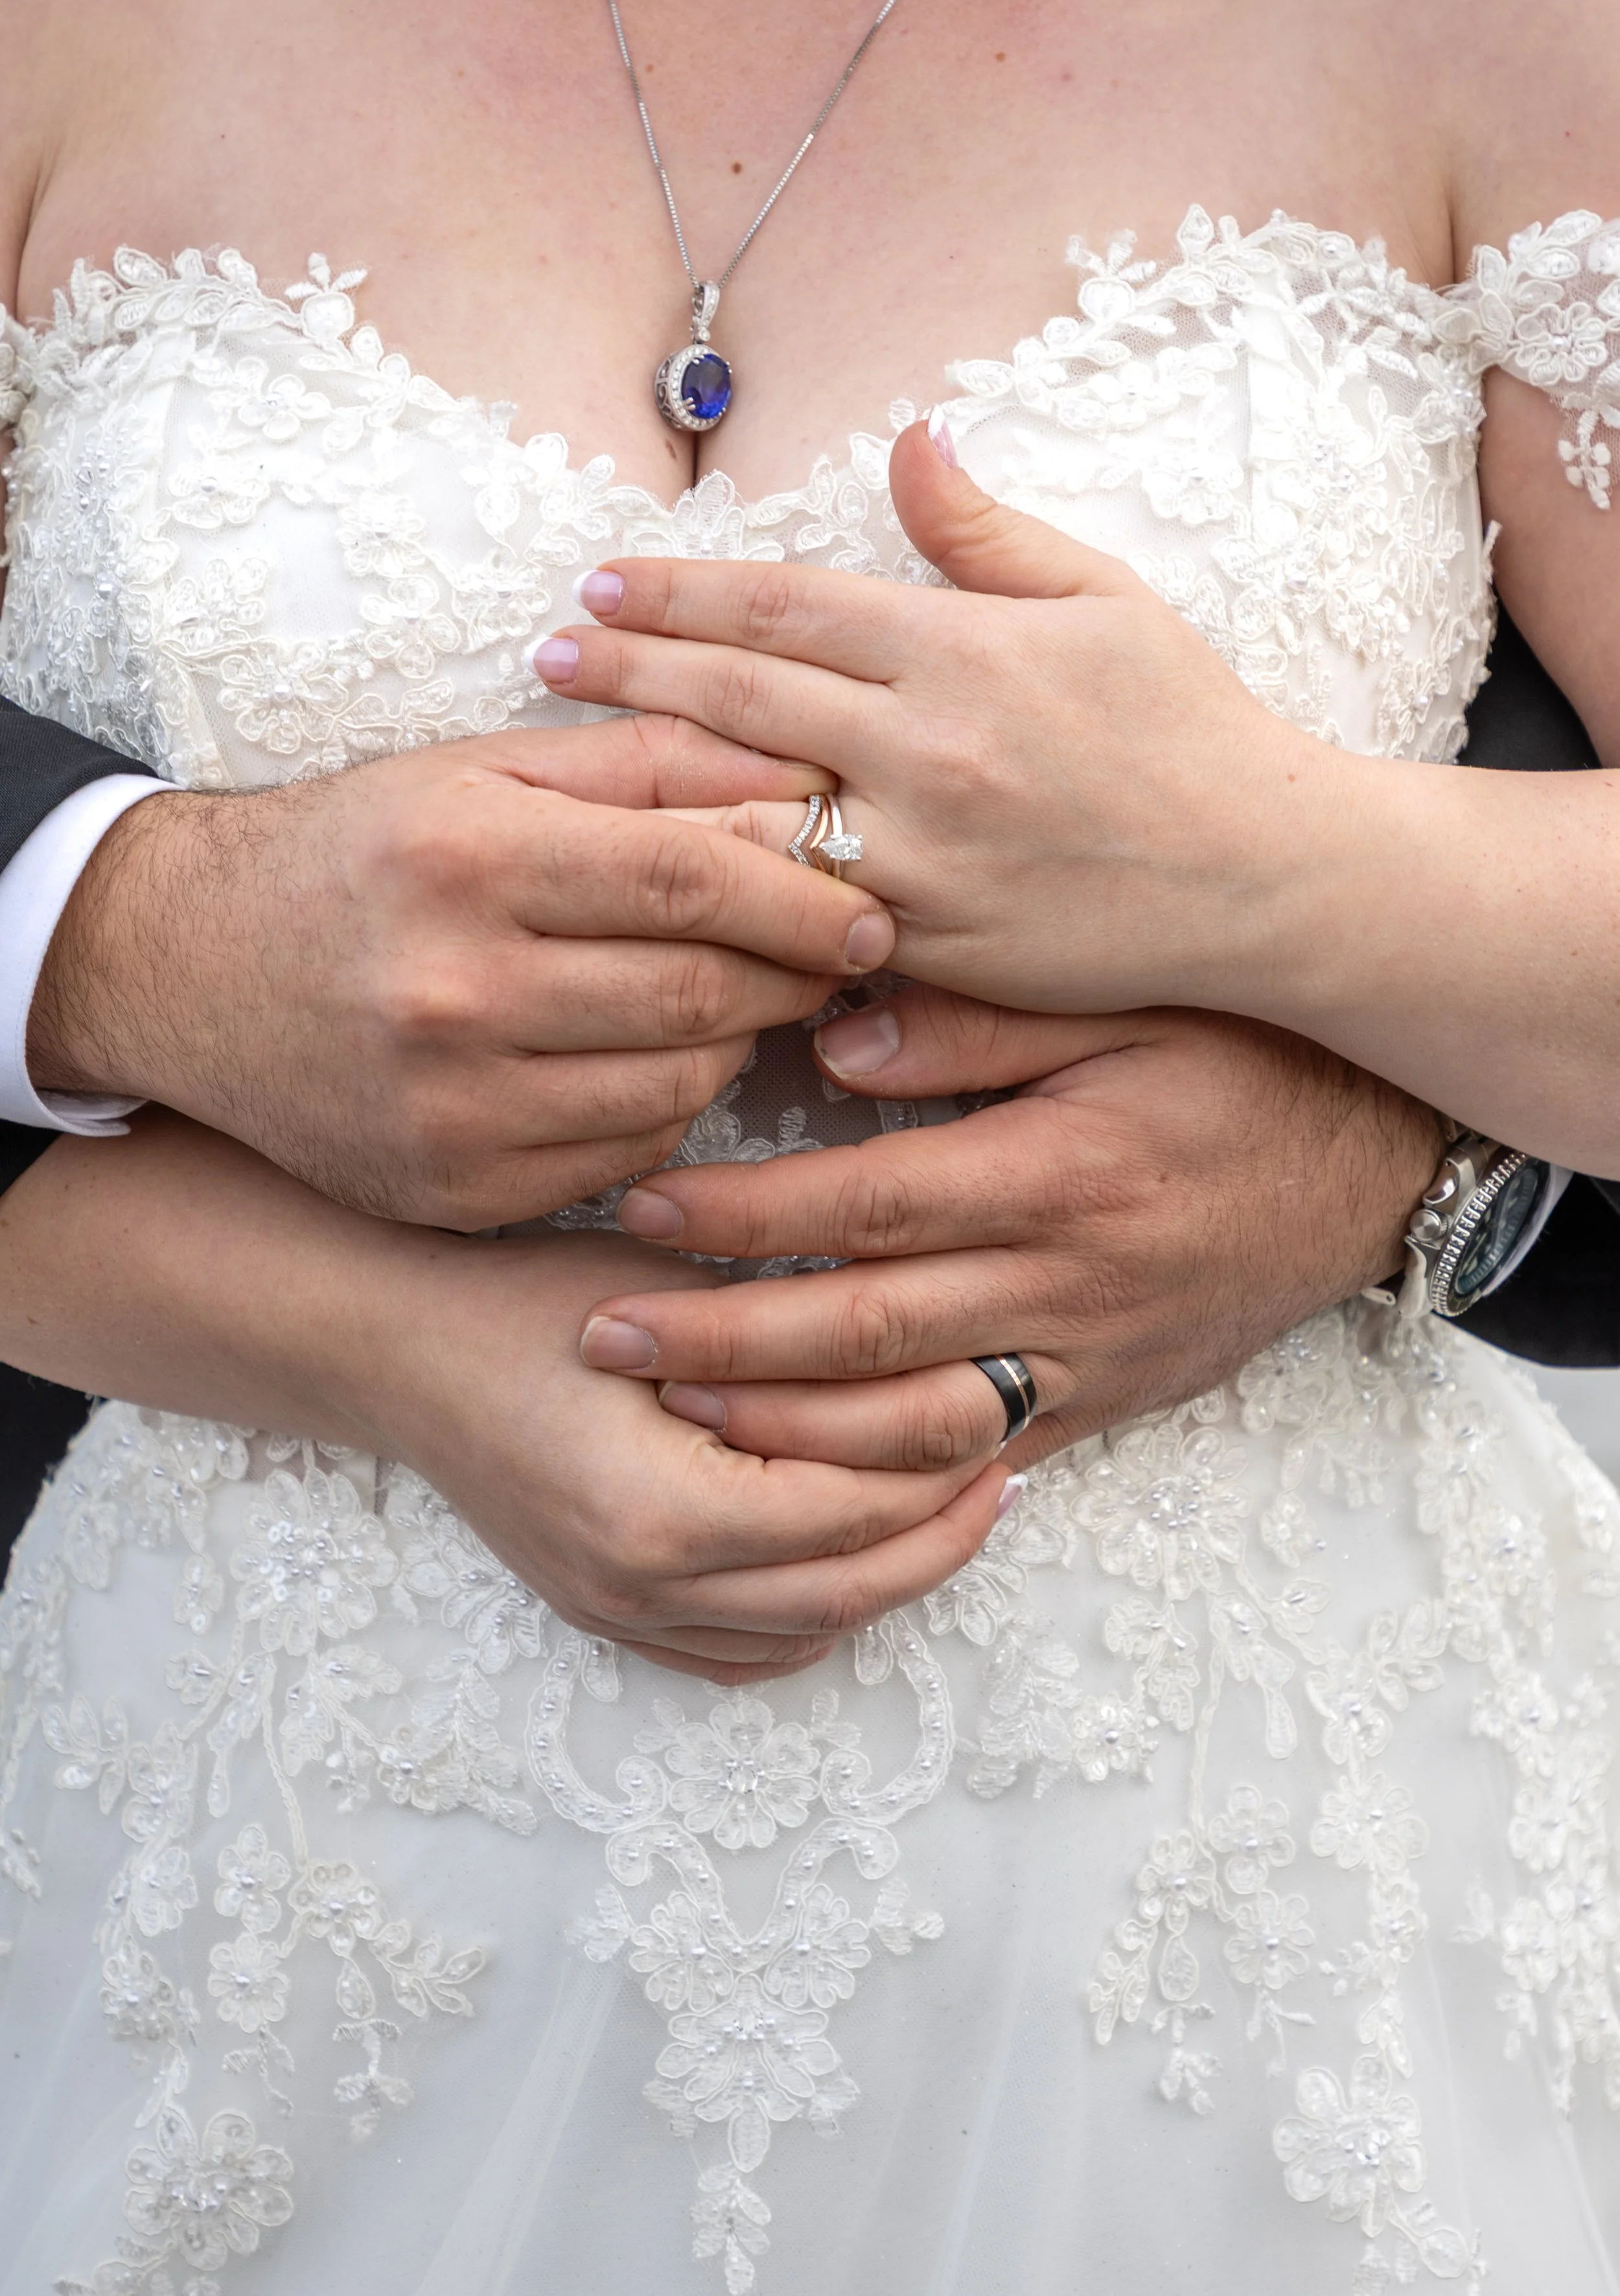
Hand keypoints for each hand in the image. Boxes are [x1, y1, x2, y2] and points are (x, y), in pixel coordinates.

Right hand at [0, 1114, 1006, 1683]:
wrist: (393, 1340)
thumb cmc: (529, 1290)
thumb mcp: (677, 1294)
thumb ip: (804, 1341)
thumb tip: (947, 1357)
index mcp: (667, 1508)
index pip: (862, 1507)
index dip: (951, 1456)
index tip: (1008, 1396)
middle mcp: (645, 1588)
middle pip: (853, 1590)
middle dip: (949, 1528)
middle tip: (1011, 1462)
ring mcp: (620, 1616)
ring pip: (809, 1634)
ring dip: (896, 1574)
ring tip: (955, 1503)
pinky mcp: (606, 1616)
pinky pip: (744, 1654)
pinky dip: (820, 1618)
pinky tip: (860, 1556)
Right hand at [27, 718, 894, 1228]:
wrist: (188, 968)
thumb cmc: (364, 852)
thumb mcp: (487, 772)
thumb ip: (651, 767)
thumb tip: (808, 781)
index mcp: (466, 857)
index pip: (686, 879)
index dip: (803, 897)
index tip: (871, 911)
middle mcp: (451, 990)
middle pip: (696, 994)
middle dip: (791, 977)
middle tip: (832, 957)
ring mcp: (449, 1107)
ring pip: (676, 1088)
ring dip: (734, 1047)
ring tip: (729, 999)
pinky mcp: (454, 1188)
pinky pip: (623, 1156)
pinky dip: (663, 1111)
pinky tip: (644, 1062)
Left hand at [537, 420, 1316, 1018]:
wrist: (1268, 876)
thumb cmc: (1190, 729)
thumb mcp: (1105, 600)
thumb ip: (989, 533)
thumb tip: (909, 440)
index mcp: (963, 650)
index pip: (785, 605)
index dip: (681, 590)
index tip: (603, 579)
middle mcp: (931, 748)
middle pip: (743, 696)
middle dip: (631, 670)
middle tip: (546, 653)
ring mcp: (927, 854)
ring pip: (753, 810)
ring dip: (649, 781)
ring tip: (564, 766)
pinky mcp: (935, 941)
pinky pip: (805, 913)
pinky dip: (727, 891)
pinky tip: (656, 877)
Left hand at [575, 989, 1444, 1466]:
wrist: (1379, 1162)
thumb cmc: (1245, 1058)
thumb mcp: (1130, 999)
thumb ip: (981, 1019)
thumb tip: (837, 1042)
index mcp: (1058, 1170)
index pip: (864, 1205)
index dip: (742, 1215)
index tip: (640, 1204)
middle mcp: (1068, 1281)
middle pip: (862, 1328)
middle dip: (721, 1340)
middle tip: (601, 1333)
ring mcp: (1091, 1355)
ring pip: (912, 1419)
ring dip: (783, 1424)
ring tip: (672, 1408)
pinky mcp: (1110, 1400)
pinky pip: (988, 1458)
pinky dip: (891, 1475)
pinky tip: (803, 1471)